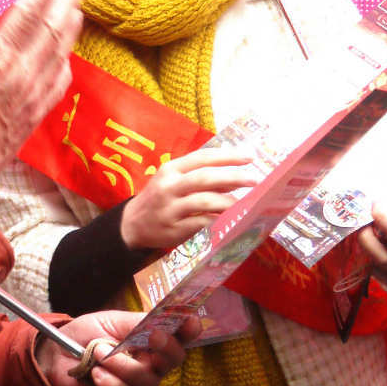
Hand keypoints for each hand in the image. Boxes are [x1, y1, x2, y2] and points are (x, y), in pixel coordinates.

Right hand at [0, 0, 82, 206]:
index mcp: (0, 57)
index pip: (28, 14)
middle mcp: (24, 71)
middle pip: (51, 29)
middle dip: (65, 1)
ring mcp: (35, 92)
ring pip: (60, 52)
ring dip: (71, 27)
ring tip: (78, 8)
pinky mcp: (38, 111)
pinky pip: (60, 81)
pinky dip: (67, 62)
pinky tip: (68, 55)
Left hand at [35, 309, 199, 385]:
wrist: (56, 355)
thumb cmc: (86, 335)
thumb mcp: (112, 321)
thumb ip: (137, 323)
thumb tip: (163, 319)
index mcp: (152, 342)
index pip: (180, 338)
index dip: (189, 331)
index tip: (190, 322)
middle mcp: (152, 365)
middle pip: (174, 359)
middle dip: (165, 347)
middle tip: (151, 337)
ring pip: (147, 380)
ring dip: (121, 364)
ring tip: (97, 353)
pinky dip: (109, 382)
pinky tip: (95, 374)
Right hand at [119, 145, 253, 253]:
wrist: (132, 224)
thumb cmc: (159, 198)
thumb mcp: (174, 181)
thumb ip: (201, 177)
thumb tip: (235, 178)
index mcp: (171, 169)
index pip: (202, 157)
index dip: (228, 156)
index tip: (249, 158)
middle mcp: (169, 186)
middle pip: (205, 177)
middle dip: (233, 177)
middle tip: (254, 180)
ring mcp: (170, 208)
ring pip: (204, 201)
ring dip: (228, 201)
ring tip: (245, 204)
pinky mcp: (173, 228)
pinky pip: (201, 222)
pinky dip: (218, 220)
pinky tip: (230, 219)